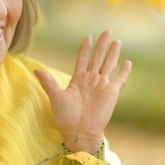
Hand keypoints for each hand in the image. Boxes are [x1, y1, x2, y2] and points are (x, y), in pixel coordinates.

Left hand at [34, 30, 131, 153]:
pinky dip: (124, 71)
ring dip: (113, 53)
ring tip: (117, 41)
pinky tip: (128, 62)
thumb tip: (36, 70)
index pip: (83, 59)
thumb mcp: (56, 97)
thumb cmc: (66, 117)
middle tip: (107, 31)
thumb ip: (48, 82)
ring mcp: (102, 86)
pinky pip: (120, 79)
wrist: (79, 132)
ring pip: (109, 65)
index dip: (85, 49)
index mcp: (78, 80)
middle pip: (98, 58)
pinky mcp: (112, 93)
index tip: (87, 37)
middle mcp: (91, 80)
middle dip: (102, 45)